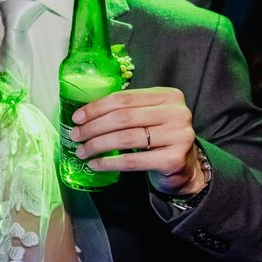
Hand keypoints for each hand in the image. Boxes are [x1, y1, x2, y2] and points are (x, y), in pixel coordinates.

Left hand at [69, 87, 203, 194]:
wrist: (185, 166)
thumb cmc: (159, 137)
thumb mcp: (148, 115)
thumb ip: (126, 109)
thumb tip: (83, 115)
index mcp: (168, 95)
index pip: (124, 98)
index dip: (96, 108)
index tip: (76, 118)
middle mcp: (177, 113)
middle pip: (123, 118)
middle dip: (93, 127)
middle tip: (75, 136)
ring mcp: (179, 136)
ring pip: (126, 138)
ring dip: (97, 145)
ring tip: (82, 151)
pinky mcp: (174, 159)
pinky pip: (133, 160)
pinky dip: (109, 163)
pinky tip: (95, 164)